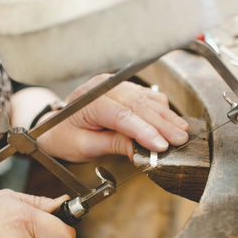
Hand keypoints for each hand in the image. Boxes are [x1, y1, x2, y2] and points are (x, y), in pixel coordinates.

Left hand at [38, 74, 188, 161]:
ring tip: (181, 131)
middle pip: (139, 105)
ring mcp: (114, 85)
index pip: (122, 115)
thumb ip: (114, 144)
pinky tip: (171, 120)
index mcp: (89, 101)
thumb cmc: (65, 136)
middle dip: (162, 124)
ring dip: (166, 116)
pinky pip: (146, 96)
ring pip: (146, 99)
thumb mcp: (85, 146)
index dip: (145, 131)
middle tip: (179, 139)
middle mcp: (104, 87)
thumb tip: (141, 151)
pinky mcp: (123, 89)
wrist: (56, 125)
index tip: (161, 146)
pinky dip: (160, 109)